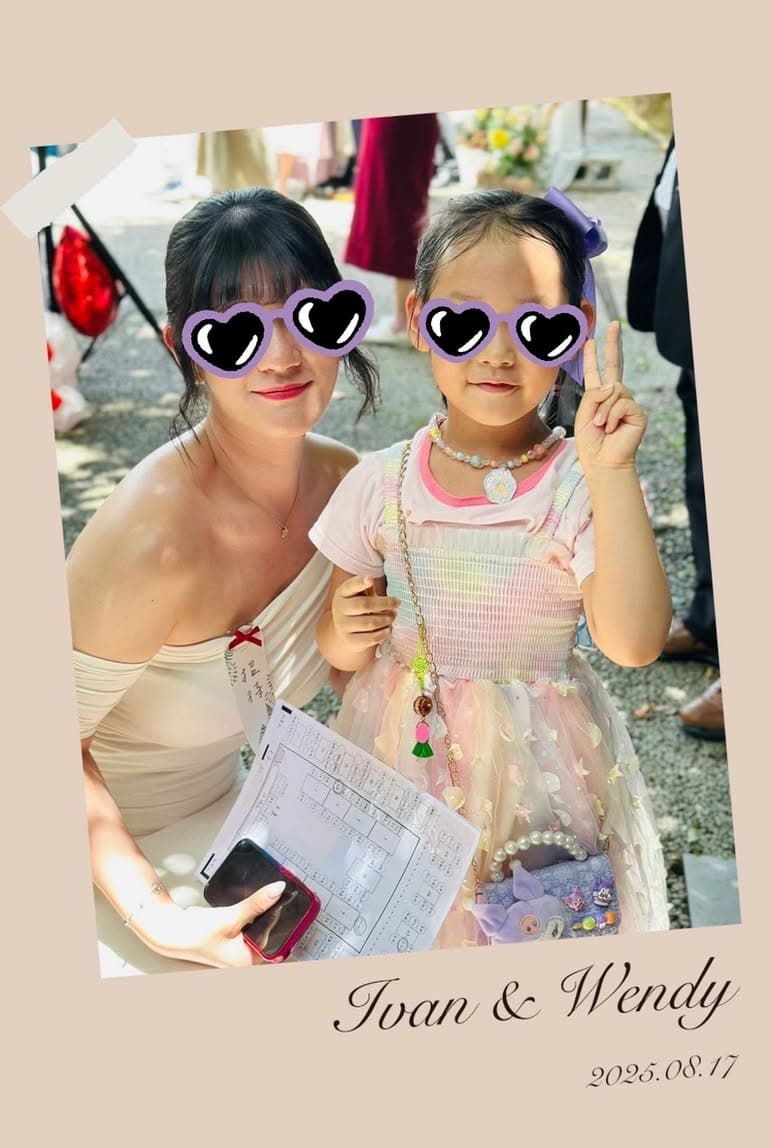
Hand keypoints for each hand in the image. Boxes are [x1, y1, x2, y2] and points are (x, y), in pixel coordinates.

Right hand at [147, 881, 286, 968]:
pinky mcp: (236, 938)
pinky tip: (259, 902)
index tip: (295, 900)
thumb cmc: (196, 934)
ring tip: (273, 896)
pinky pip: (253, 923)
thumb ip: (256, 904)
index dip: (285, 920)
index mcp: (249, 962)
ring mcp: (241, 949)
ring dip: (265, 913)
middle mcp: (247, 958)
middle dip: (275, 914)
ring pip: (262, 927)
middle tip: (284, 894)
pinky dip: (255, 913)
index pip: (278, 940)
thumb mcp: (230, 917)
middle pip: (272, 933)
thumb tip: (278, 890)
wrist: (173, 929)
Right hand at [331, 575, 398, 650]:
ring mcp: (343, 626)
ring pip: (369, 623)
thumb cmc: (357, 611)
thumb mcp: (358, 597)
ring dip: (386, 619)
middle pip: (364, 604)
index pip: (350, 586)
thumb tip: (371, 580)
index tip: (371, 578)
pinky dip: (383, 633)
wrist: (345, 635)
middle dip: (384, 603)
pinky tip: (388, 629)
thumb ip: (366, 590)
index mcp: (342, 594)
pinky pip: (371, 638)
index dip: (360, 582)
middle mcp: (340, 609)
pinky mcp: (350, 641)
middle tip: (397, 602)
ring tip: (393, 616)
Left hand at [574, 321, 646, 472]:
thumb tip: (614, 385)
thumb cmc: (591, 443)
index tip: (592, 339)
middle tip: (614, 324)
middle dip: (613, 344)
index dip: (594, 356)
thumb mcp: (584, 414)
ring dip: (602, 410)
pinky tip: (610, 429)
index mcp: (598, 397)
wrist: (602, 463)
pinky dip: (611, 416)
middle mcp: (615, 397)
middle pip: (614, 366)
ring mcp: (627, 403)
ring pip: (614, 389)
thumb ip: (594, 395)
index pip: (596, 372)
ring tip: (600, 426)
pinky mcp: (637, 412)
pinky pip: (622, 402)